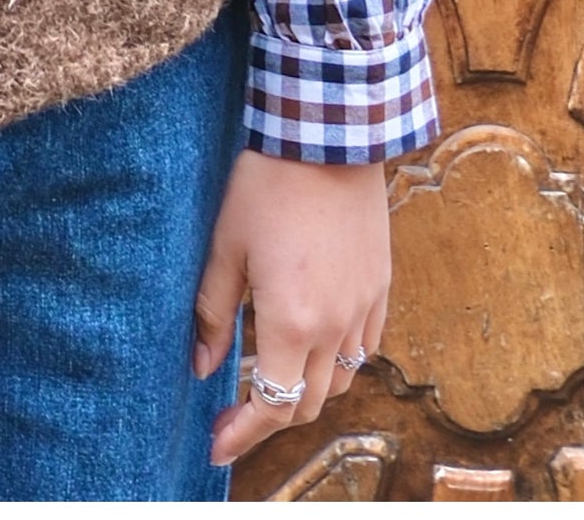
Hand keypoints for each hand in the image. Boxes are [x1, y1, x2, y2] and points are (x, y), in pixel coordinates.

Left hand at [192, 147, 388, 468]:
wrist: (329, 135)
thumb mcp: (225, 247)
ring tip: (272, 380)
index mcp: (291, 322)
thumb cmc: (267, 184)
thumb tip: (203, 368)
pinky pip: (365, 346)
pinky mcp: (380, 287)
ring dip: (305, 391)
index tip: (217, 446)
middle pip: (307, 403)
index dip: (242, 434)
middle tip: (235, 416)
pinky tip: (315, 347)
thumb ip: (213, 314)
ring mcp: (363, 308)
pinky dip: (340, 360)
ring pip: (340, 380)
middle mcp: (334, 327)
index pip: (270, 405)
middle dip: (270, 420)